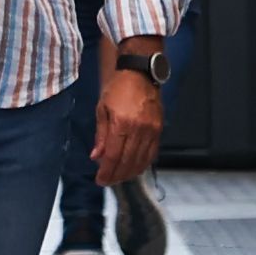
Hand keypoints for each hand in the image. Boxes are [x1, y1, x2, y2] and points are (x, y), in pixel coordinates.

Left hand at [92, 66, 163, 188]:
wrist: (140, 73)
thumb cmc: (118, 88)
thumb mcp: (102, 108)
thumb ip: (100, 135)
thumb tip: (96, 157)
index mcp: (121, 123)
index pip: (113, 156)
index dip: (106, 172)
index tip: (100, 180)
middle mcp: (138, 129)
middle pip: (127, 161)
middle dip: (116, 175)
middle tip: (108, 181)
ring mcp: (151, 131)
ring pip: (140, 160)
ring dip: (129, 173)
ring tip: (119, 177)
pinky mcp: (159, 130)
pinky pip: (152, 153)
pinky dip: (143, 164)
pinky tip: (134, 168)